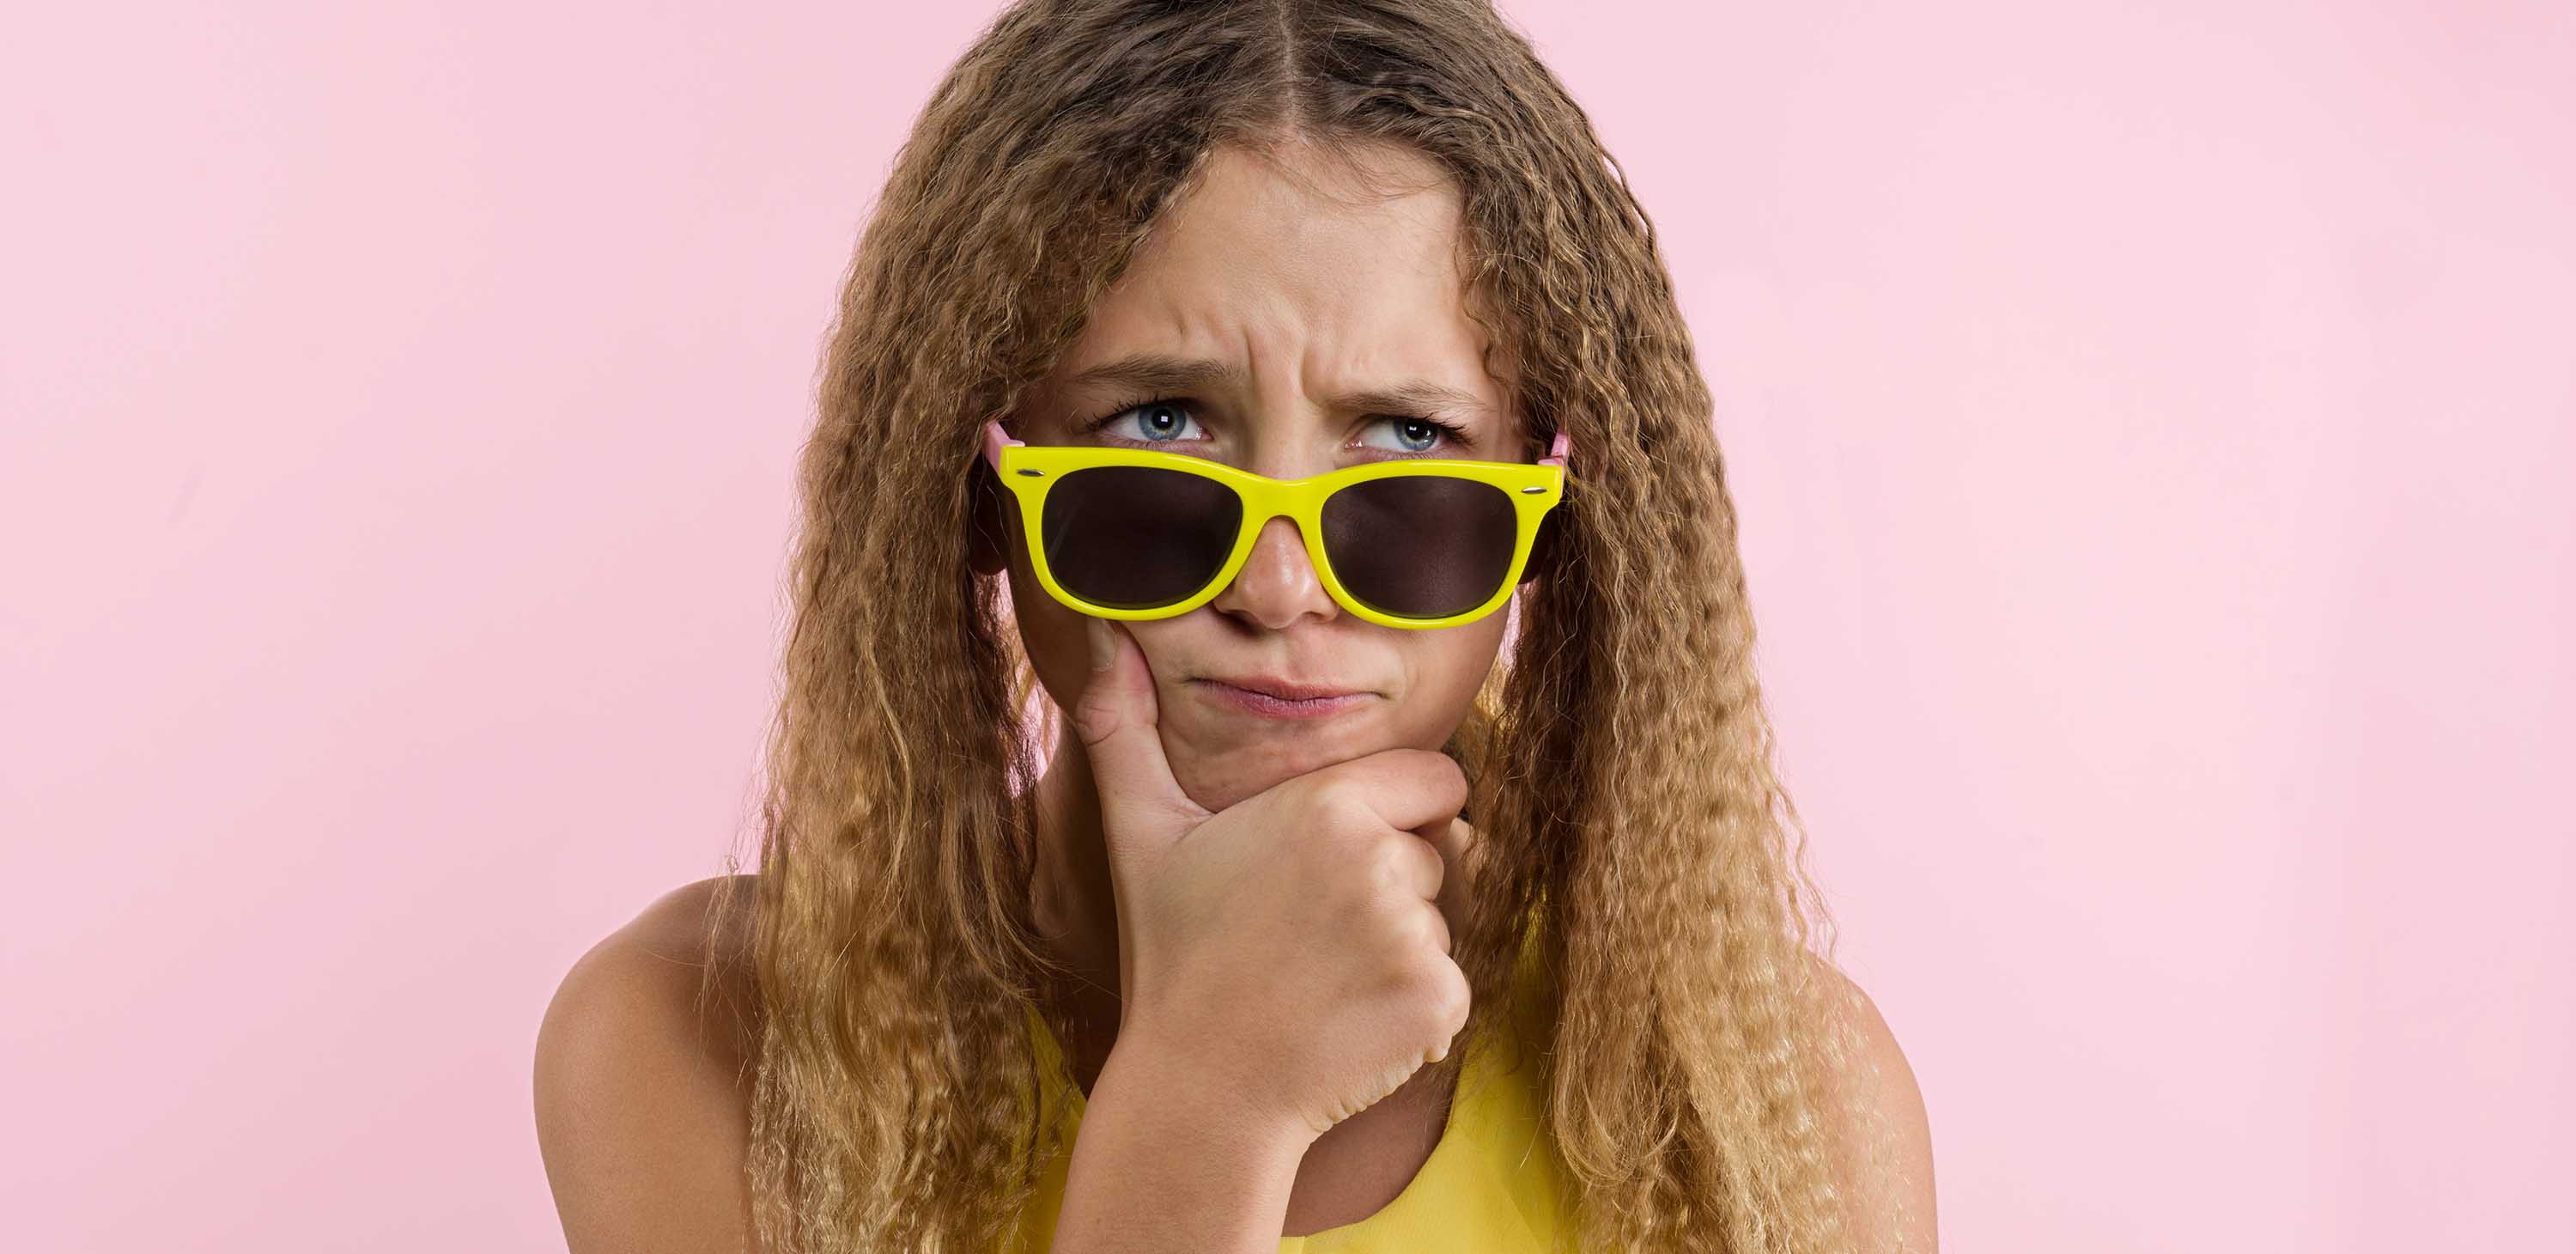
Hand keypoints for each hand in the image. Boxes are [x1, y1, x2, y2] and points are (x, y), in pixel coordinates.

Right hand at [1074, 616, 1477, 1141]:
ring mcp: (1417, 937)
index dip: (1398, 808)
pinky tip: (1346, 1018)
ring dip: (1399, 944)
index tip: (1339, 853)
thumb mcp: (1141, 833)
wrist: (1200, 1092)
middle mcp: (1384, 862)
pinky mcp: (1440, 1002)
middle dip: (1392, 881)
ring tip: (1319, 975)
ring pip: (1442, 919)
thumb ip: (1126, 727)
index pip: (1434, 777)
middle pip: (1437, 850)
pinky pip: (1453, 982)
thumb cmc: (1172, 957)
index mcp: (1330, 806)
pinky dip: (1413, 1005)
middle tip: (1307, 928)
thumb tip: (1101, 632)